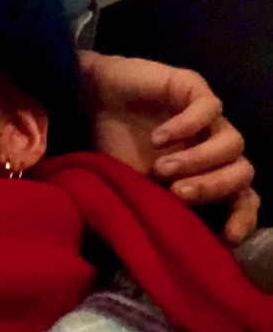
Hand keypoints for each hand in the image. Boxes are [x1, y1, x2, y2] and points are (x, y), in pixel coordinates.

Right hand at [81, 51, 258, 244]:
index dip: (242, 218)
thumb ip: (155, 207)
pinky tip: (157, 138)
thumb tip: (165, 242)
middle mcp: (213, 149)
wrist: (89, 103)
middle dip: (213, 187)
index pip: (242, 199)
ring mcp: (208, 120)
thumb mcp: (131, 189)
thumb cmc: (111, 150)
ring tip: (161, 168)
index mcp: (205, 175)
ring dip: (200, 161)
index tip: (225, 236)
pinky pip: (209, 109)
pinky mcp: (194, 90)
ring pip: (233, 143)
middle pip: (243, 172)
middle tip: (177, 192)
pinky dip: (186, 127)